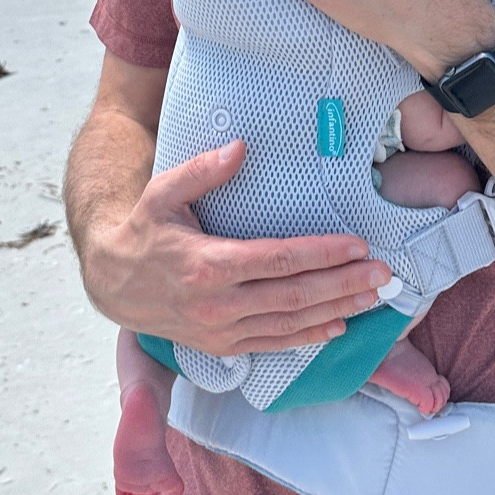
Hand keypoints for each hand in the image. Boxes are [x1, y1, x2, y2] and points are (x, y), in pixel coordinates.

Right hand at [82, 138, 389, 355]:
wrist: (112, 282)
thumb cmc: (144, 231)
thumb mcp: (162, 192)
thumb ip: (202, 170)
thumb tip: (240, 148)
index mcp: (207, 264)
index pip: (278, 259)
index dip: (322, 253)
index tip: (358, 245)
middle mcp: (217, 303)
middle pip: (294, 295)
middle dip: (343, 283)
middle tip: (382, 273)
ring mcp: (220, 330)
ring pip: (289, 324)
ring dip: (336, 310)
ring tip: (372, 297)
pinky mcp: (220, 346)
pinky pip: (272, 344)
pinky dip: (308, 337)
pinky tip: (337, 325)